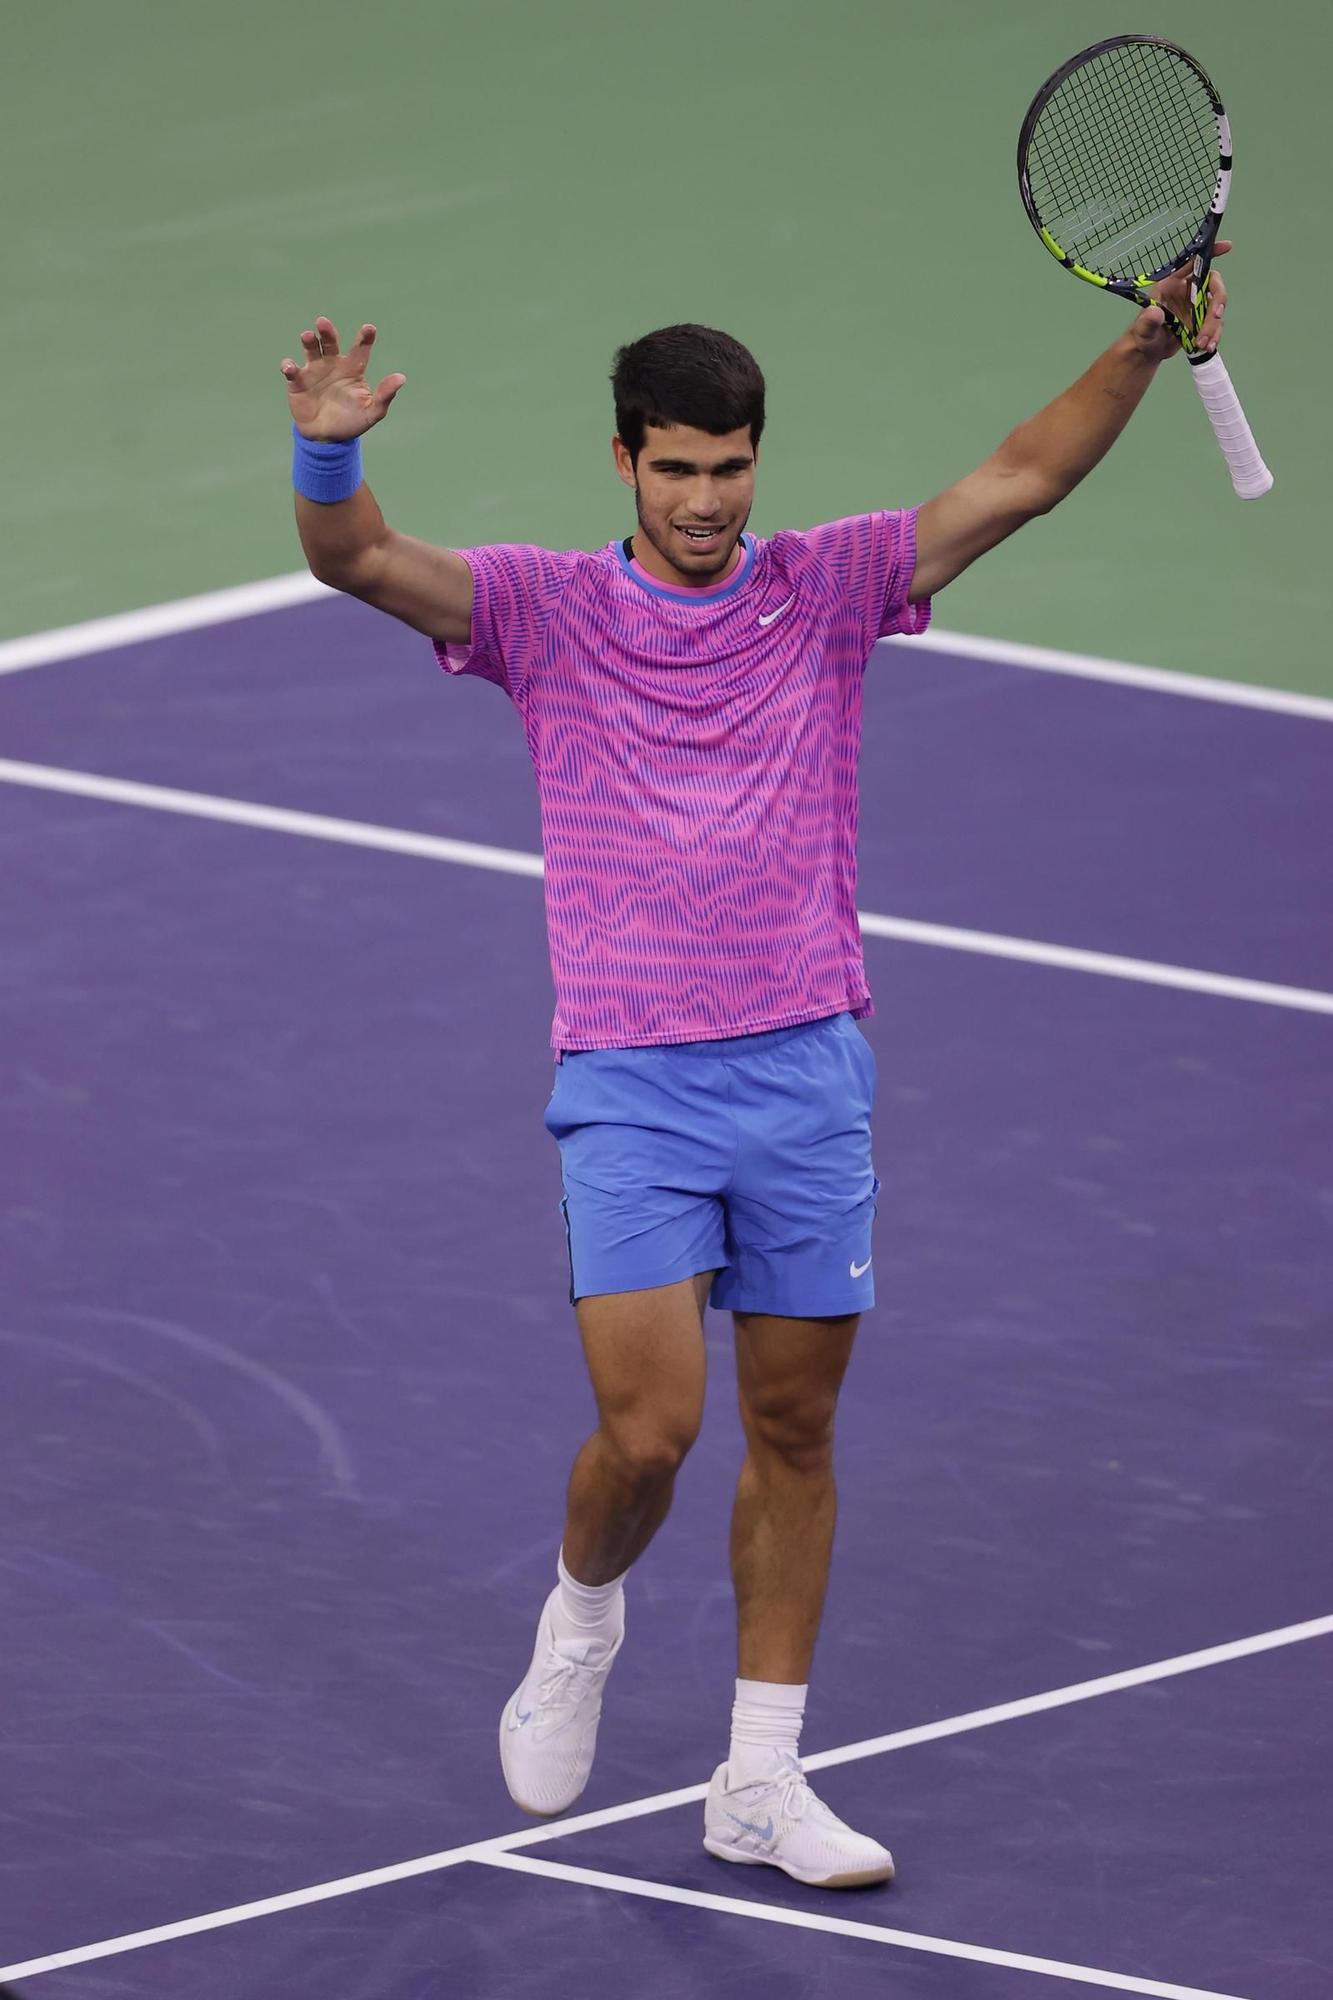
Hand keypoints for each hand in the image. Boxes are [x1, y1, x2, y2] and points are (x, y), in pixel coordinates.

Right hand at [280, 316, 405, 438]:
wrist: (327, 438)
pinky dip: (289, 366)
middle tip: (323, 322)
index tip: (369, 328)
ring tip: (308, 336)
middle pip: (330, 342)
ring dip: (308, 341)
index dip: (365, 338)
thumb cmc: (352, 422)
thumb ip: (385, 395)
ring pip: (310, 349)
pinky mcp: (298, 382)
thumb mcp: (372, 412)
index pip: (360, 349)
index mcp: (352, 368)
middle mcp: (332, 364)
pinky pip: (292, 370)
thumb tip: (401, 378)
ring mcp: (314, 371)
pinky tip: (290, 367)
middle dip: (327, 331)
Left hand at [1130, 241, 1230, 360]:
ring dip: (1213, 325)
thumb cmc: (1141, 333)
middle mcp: (1188, 291)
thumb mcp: (1142, 328)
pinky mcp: (1202, 322)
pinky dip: (1214, 335)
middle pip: (1213, 286)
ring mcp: (1197, 307)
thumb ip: (1147, 321)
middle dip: (1217, 301)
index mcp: (1173, 283)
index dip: (1211, 252)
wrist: (1147, 351)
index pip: (1194, 263)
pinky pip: (1215, 325)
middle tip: (1215, 316)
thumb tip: (1154, 313)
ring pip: (1216, 308)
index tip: (1227, 246)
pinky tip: (1207, 346)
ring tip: (1202, 343)